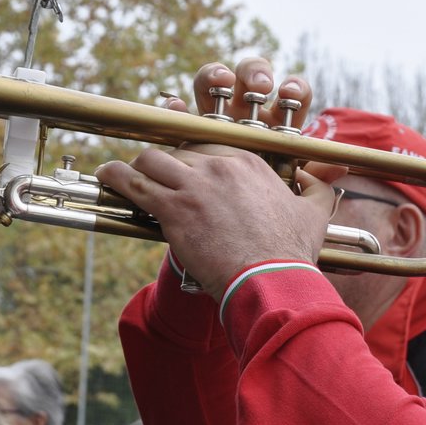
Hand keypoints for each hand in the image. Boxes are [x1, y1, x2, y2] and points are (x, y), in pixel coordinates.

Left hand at [96, 59, 344, 298]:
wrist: (270, 279)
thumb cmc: (290, 252)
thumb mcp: (314, 213)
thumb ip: (316, 189)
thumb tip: (319, 178)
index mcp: (248, 163)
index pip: (208, 145)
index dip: (191, 157)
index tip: (185, 169)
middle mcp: (219, 165)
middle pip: (178, 150)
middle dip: (164, 165)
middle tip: (155, 178)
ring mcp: (194, 184)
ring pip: (152, 159)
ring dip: (137, 167)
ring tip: (123, 173)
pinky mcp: (173, 208)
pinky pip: (133, 182)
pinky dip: (116, 177)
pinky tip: (106, 175)